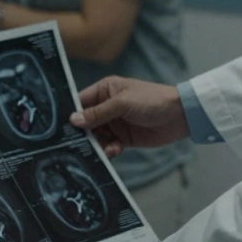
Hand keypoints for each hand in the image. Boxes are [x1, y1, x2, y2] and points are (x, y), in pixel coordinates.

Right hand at [73, 76, 187, 155]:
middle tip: (77, 144)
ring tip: (99, 149)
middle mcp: (107, 106)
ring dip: (96, 144)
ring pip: (97, 136)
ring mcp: (116, 123)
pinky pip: (109, 145)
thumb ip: (98, 113)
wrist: (180, 115)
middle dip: (83, 133)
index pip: (81, 102)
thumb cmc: (152, 100)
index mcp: (105, 90)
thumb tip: (73, 120)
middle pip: (86, 122)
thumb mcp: (122, 103)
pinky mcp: (124, 138)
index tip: (62, 128)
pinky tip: (113, 151)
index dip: (72, 114)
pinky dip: (108, 150)